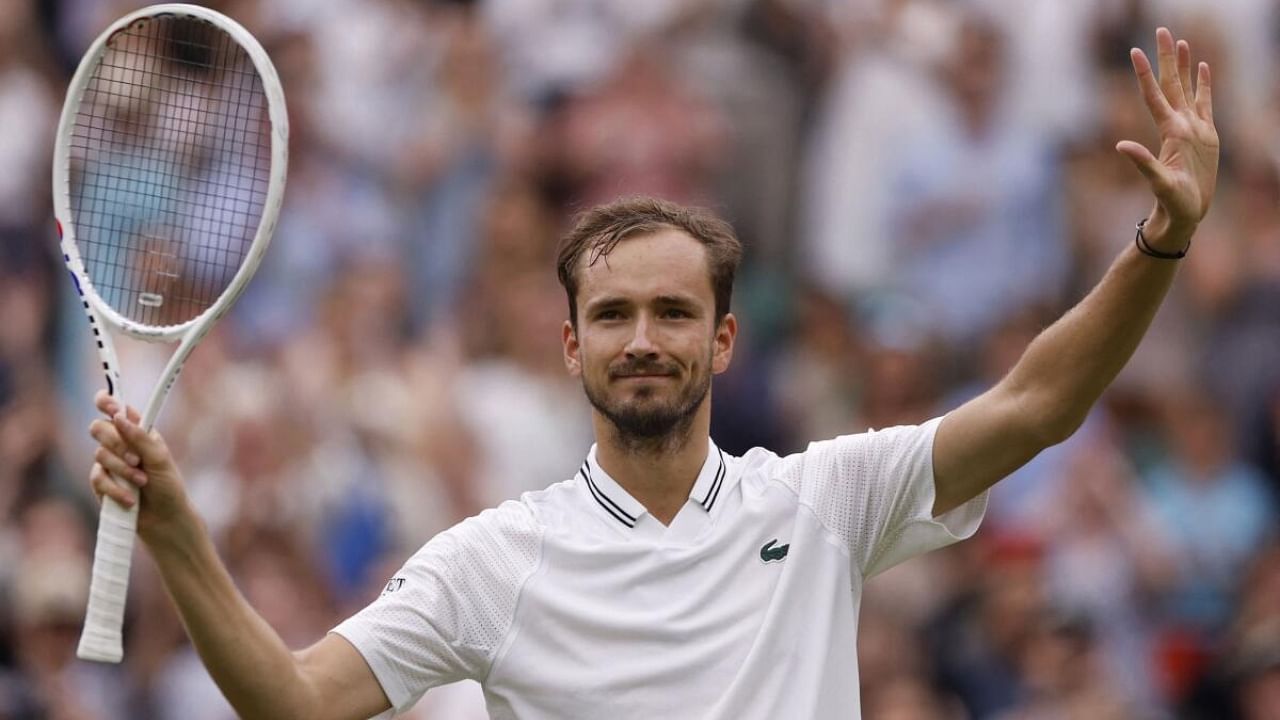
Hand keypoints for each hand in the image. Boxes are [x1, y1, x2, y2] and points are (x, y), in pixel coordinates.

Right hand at [87, 390, 193, 542]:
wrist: (164, 519)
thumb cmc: (168, 486)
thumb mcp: (160, 459)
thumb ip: (140, 437)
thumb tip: (119, 417)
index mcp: (138, 431)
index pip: (115, 408)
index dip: (107, 402)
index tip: (111, 407)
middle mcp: (120, 443)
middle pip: (99, 428)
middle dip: (116, 443)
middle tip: (136, 459)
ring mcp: (108, 463)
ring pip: (99, 454)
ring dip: (122, 469)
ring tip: (142, 482)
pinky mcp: (101, 483)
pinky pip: (97, 478)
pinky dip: (115, 489)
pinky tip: (130, 499)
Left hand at [1116, 27, 1218, 246]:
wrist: (1185, 213)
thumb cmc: (1171, 201)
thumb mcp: (1157, 182)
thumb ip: (1142, 163)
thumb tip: (1121, 145)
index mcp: (1168, 132)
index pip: (1153, 96)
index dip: (1144, 74)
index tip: (1134, 51)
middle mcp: (1179, 125)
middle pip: (1171, 83)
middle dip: (1166, 58)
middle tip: (1161, 30)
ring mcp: (1193, 128)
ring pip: (1187, 89)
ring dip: (1184, 65)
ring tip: (1181, 41)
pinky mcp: (1207, 135)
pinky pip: (1205, 103)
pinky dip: (1204, 84)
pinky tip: (1203, 67)